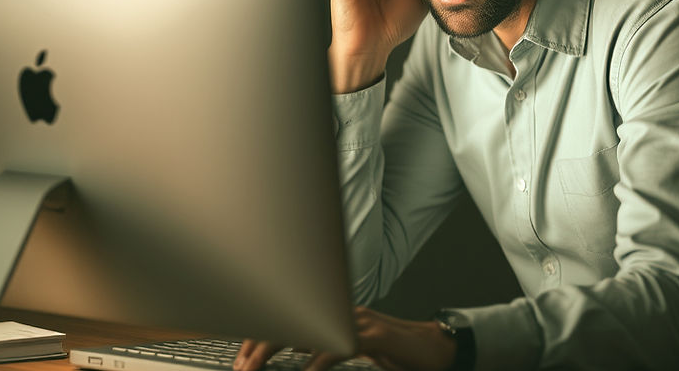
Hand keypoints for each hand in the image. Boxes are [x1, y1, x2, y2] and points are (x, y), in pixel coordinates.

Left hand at [233, 307, 456, 370]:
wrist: (437, 350)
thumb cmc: (397, 353)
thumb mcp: (356, 351)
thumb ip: (328, 349)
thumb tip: (299, 358)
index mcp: (338, 315)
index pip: (293, 317)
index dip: (263, 336)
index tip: (241, 358)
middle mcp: (346, 312)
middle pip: (293, 317)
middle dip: (260, 342)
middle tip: (241, 365)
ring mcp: (362, 321)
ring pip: (309, 327)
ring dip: (276, 348)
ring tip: (254, 367)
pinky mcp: (377, 336)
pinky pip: (340, 346)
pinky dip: (317, 361)